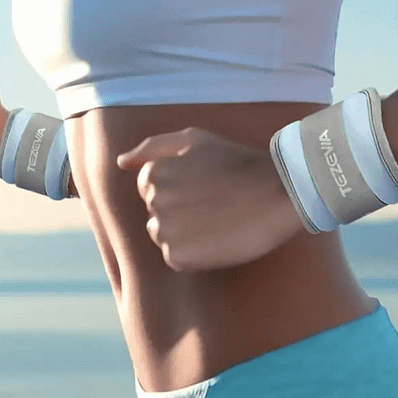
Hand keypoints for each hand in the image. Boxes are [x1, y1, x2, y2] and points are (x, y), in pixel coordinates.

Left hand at [116, 127, 302, 271]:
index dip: (181, 186)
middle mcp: (153, 203)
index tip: (205, 184)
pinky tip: (217, 237)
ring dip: (185, 231)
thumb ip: (152, 147)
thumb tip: (121, 162)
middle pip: (157, 213)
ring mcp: (165, 232)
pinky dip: (194, 253)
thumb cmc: (236, 161)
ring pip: (164, 236)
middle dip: (180, 209)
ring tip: (217, 218)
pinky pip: (176, 258)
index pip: (151, 187)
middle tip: (215, 201)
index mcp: (153, 174)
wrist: (277, 192)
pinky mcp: (179, 258)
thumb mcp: (193, 139)